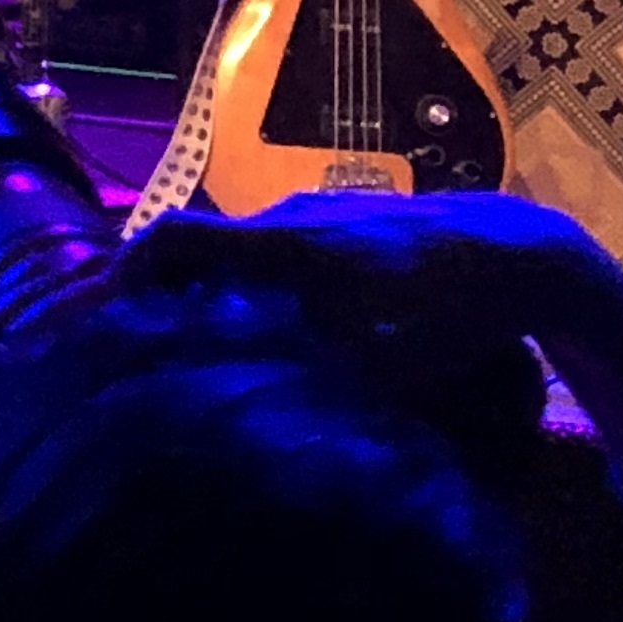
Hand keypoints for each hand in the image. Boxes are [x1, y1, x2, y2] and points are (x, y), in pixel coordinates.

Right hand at [125, 190, 622, 457]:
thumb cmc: (434, 306)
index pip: (169, 237)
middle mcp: (283, 220)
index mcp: (272, 246)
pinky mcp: (351, 223)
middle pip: (204, 247)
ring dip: (231, 291)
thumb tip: (232, 407)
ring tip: (236, 344)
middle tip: (169, 340)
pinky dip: (273, 285)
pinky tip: (302, 328)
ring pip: (250, 253)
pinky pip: (289, 252)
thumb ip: (295, 371)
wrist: (512, 251)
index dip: (128, 268)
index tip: (110, 308)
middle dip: (177, 290)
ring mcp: (319, 214)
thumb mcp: (365, 359)